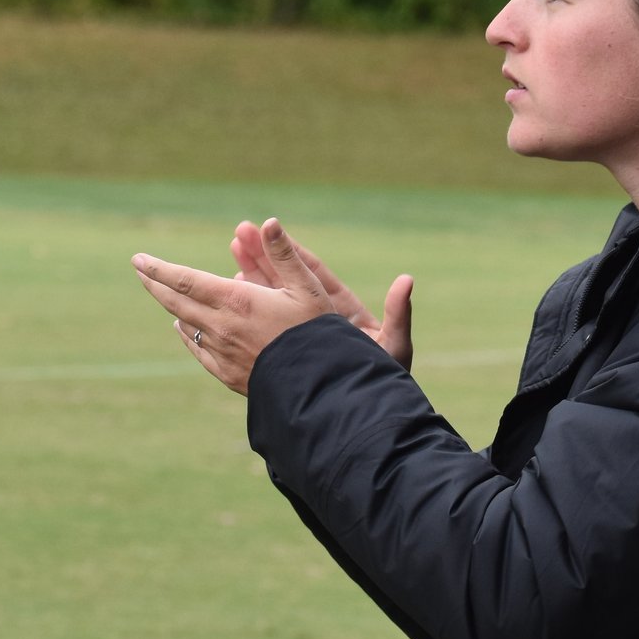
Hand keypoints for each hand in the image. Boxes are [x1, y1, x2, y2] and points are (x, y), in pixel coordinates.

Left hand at [130, 219, 366, 394]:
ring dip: (171, 306)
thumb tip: (269, 221)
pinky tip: (182, 328)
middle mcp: (220, 325)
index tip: (138, 259)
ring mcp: (221, 351)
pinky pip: (197, 349)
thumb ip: (283, 254)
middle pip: (176, 301)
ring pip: (185, 324)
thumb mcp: (307, 287)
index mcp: (235, 300)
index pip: (184, 279)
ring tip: (162, 293)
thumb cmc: (315, 332)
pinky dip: (186, 333)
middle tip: (139, 269)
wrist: (316, 385)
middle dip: (154, 283)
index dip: (158, 268)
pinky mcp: (227, 372)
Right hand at [229, 218, 413, 371]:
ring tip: (233, 250)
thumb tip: (406, 281)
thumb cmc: (384, 378)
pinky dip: (249, 309)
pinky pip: (265, 326)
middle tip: (239, 232)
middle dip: (263, 257)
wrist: (365, 410)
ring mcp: (301, 334)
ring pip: (273, 299)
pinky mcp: (288, 351)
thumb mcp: (393, 345)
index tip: (270, 228)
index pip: (314, 274)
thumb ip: (398, 313)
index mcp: (343, 311)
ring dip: (252, 276)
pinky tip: (232, 293)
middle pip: (288, 280)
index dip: (292, 252)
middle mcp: (319, 319)